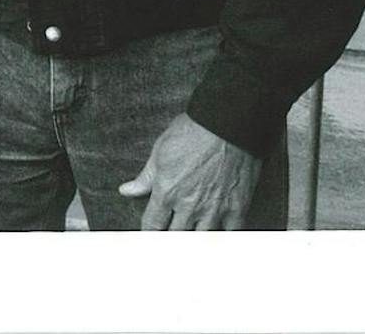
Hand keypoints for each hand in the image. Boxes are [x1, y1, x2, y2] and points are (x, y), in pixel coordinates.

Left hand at [118, 112, 261, 228]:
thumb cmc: (192, 133)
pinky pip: (231, 234)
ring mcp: (214, 209)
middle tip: (171, 240)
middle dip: (171, 240)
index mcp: (167, 192)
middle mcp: (189, 206)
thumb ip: (145, 177)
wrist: (225, 124)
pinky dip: (224, 237)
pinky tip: (220, 237)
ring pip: (202, 239)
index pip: (152, 225)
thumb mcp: (160, 151)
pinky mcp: (237, 208)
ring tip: (193, 241)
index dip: (149, 234)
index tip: (148, 238)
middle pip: (176, 237)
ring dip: (196, 240)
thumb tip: (126, 190)